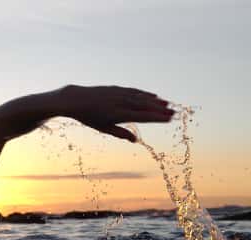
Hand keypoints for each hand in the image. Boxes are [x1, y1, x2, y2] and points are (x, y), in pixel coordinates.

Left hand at [57, 85, 173, 141]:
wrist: (76, 99)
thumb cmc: (90, 117)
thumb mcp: (104, 128)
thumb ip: (120, 133)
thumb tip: (135, 140)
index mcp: (118, 114)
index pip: (142, 116)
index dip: (156, 117)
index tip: (168, 119)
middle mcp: (120, 103)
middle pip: (144, 106)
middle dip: (160, 109)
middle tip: (174, 113)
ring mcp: (119, 94)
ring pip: (141, 97)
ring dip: (155, 101)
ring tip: (167, 104)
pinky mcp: (116, 88)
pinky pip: (134, 91)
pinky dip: (144, 93)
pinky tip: (153, 95)